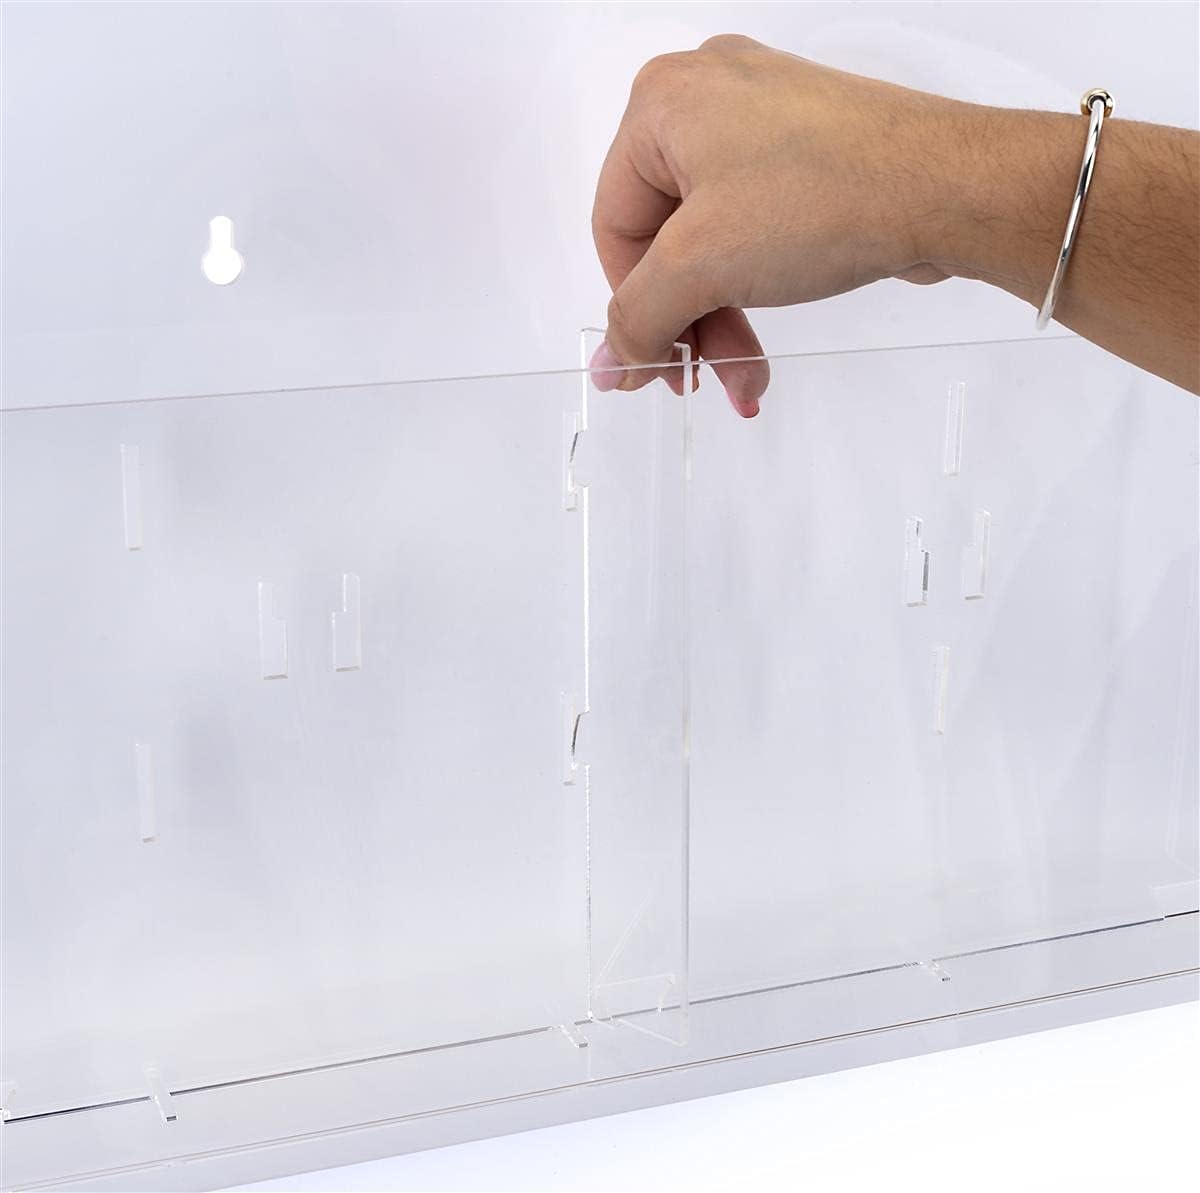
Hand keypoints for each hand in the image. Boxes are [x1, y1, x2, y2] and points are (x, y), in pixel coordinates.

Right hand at [590, 35, 965, 415]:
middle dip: (691, 322)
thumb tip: (608, 367)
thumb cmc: (825, 198)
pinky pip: (755, 227)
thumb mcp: (701, 266)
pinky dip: (757, 285)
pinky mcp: (808, 149)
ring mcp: (763, 121)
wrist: (951, 187)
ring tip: (748, 377)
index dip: (634, 306)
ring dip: (725, 318)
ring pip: (713, 241)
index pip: (616, 227)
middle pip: (666, 239)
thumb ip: (638, 319)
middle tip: (710, 378)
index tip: (658, 365)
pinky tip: (770, 337)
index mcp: (661, 102)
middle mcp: (707, 98)